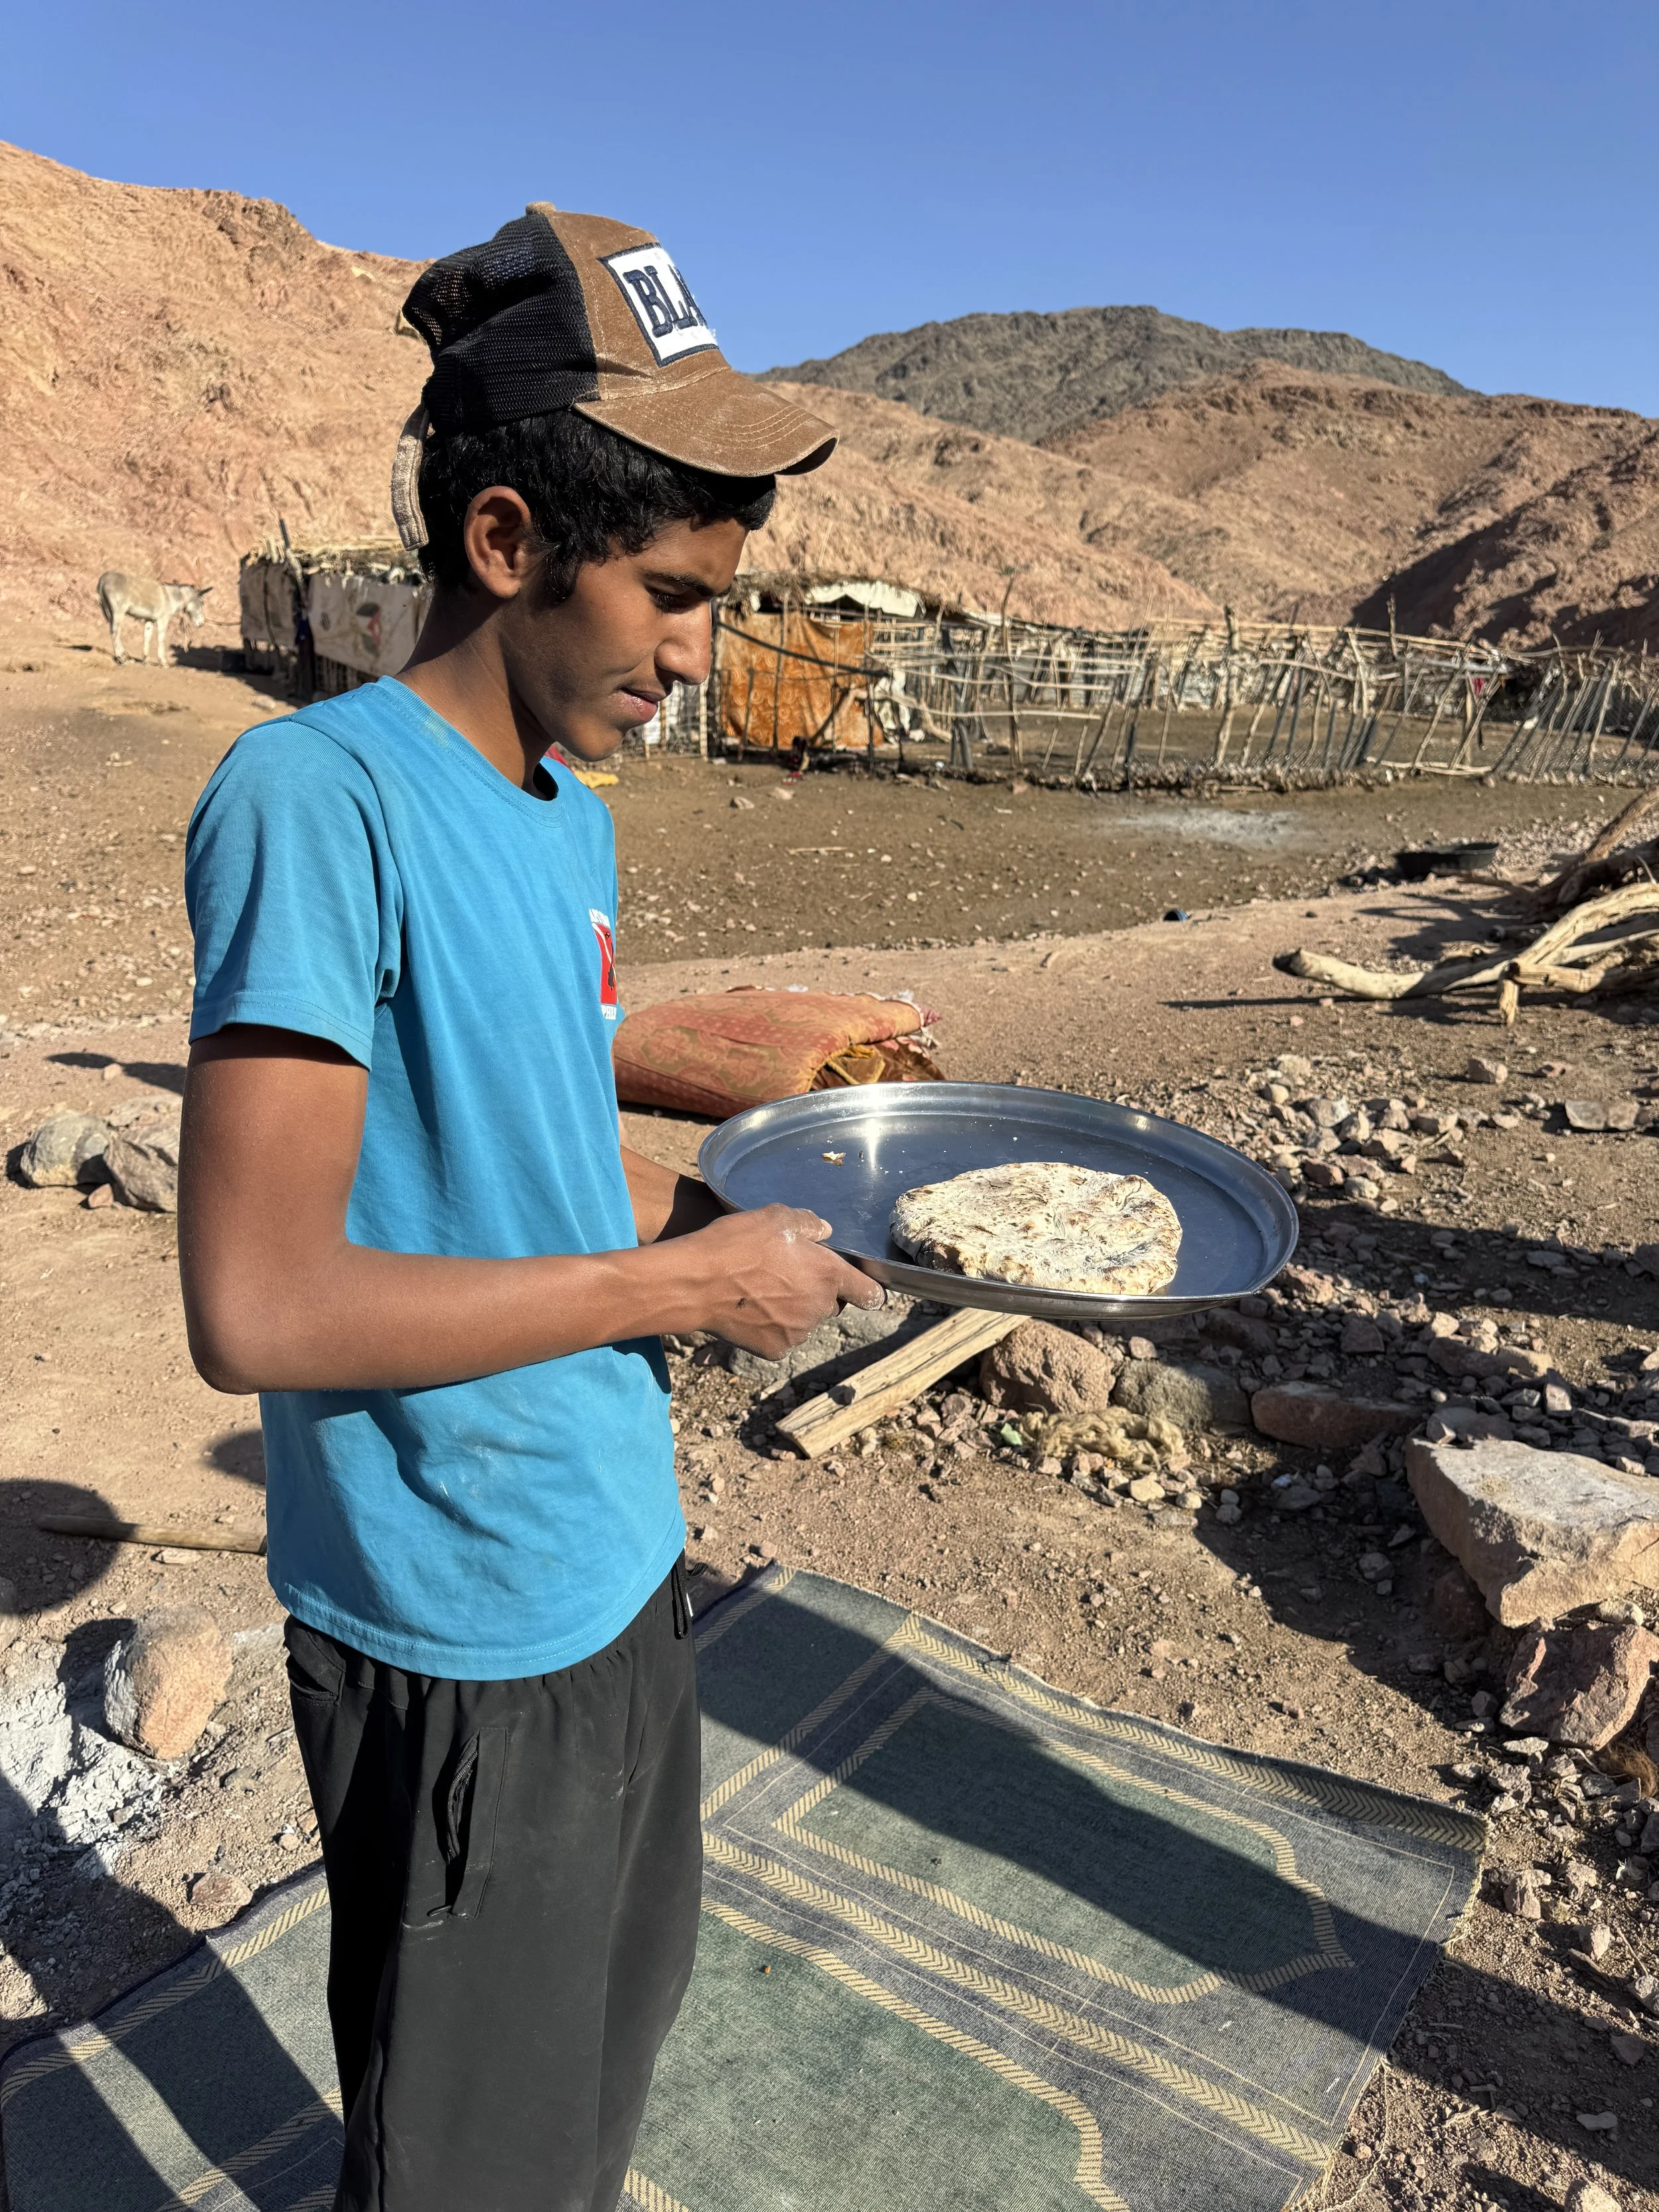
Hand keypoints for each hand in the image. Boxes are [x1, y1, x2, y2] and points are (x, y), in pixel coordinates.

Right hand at [679, 1204, 879, 1359]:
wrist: (695, 1283)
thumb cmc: (736, 1245)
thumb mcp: (774, 1217)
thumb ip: (807, 1223)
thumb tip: (823, 1230)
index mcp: (828, 1275)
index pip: (870, 1293)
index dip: (869, 1290)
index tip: (864, 1290)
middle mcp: (819, 1308)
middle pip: (831, 1303)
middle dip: (817, 1291)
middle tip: (787, 1274)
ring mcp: (797, 1333)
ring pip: (805, 1321)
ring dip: (793, 1309)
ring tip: (762, 1290)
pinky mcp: (775, 1350)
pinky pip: (782, 1338)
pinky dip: (772, 1327)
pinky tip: (751, 1310)